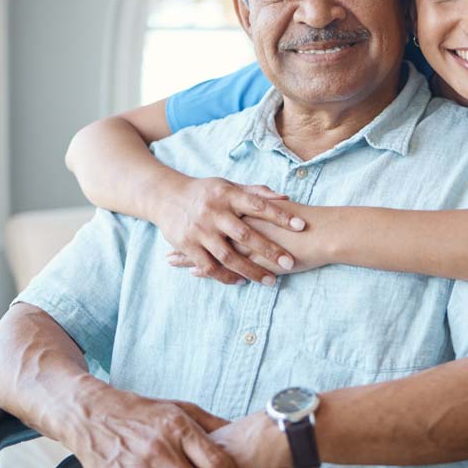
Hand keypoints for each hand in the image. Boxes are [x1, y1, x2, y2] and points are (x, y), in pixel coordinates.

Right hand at [155, 177, 306, 284]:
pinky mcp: (187, 245)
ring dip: (250, 270)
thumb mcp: (229, 186)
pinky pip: (209, 266)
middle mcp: (213, 212)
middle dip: (269, 249)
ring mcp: (200, 230)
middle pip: (245, 234)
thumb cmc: (206, 192)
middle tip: (290, 262)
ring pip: (228, 256)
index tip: (301, 225)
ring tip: (271, 281)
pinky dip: (225, 276)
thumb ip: (256, 192)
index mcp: (227, 195)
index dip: (280, 215)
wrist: (166, 196)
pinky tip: (242, 281)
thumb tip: (286, 197)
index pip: (258, 204)